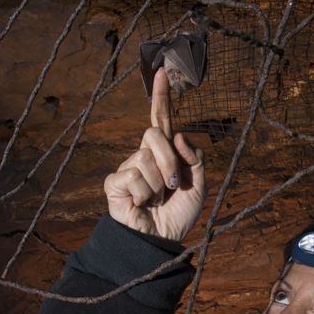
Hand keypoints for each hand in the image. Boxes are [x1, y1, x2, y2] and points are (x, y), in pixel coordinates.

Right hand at [103, 68, 205, 241]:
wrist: (161, 241)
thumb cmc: (178, 214)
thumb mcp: (199, 186)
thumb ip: (194, 158)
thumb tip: (177, 134)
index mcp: (164, 153)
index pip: (161, 120)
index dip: (160, 97)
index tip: (162, 72)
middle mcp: (144, 155)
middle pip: (154, 135)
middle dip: (169, 162)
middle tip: (173, 186)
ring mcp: (127, 168)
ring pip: (145, 158)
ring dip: (158, 183)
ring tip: (156, 200)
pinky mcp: (114, 183)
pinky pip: (133, 175)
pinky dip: (144, 193)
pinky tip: (141, 204)